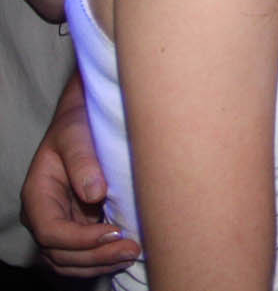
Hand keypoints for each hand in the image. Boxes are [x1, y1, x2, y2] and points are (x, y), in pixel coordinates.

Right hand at [20, 79, 140, 276]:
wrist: (84, 122)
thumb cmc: (78, 125)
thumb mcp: (76, 134)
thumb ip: (83, 160)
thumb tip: (94, 193)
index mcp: (37, 195)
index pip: (50, 230)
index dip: (79, 239)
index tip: (113, 232)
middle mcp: (44, 215)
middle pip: (59, 253)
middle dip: (95, 256)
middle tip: (132, 249)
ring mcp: (60, 224)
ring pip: (70, 261)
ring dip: (100, 263)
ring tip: (133, 254)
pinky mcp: (78, 227)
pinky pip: (83, 255)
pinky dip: (102, 260)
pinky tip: (126, 253)